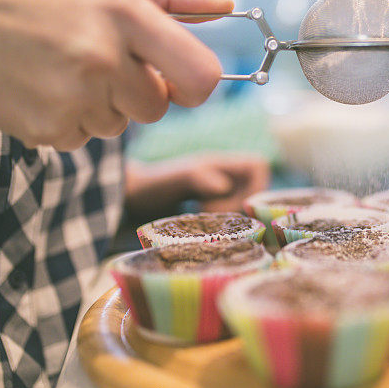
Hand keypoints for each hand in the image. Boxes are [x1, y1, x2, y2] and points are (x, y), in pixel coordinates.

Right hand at [0, 0, 232, 150]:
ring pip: (119, 126)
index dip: (197, 87)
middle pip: (156, 108)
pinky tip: (44, 91)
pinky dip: (70, 122)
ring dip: (100, 107)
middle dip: (136, 94)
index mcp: (125, 14)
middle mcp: (103, 57)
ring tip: (62, 73)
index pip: (199, 75)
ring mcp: (75, 97)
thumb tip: (226, 6)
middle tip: (99, 66)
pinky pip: (84, 139)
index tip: (179, 84)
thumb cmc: (38, 1)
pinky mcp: (49, 129)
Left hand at [125, 153, 269, 217]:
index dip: (256, 186)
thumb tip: (222, 186)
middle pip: (255, 189)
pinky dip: (222, 222)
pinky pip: (231, 213)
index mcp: (219, 163)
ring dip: (230, 216)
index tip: (233, 202)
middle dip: (239, 206)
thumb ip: (196, 178)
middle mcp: (223, 174)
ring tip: (204, 219)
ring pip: (244, 203)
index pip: (259, 166)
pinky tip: (202, 224)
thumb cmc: (149, 186)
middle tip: (211, 213)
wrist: (129, 196)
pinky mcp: (211, 204)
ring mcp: (218, 189)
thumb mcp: (172, 181)